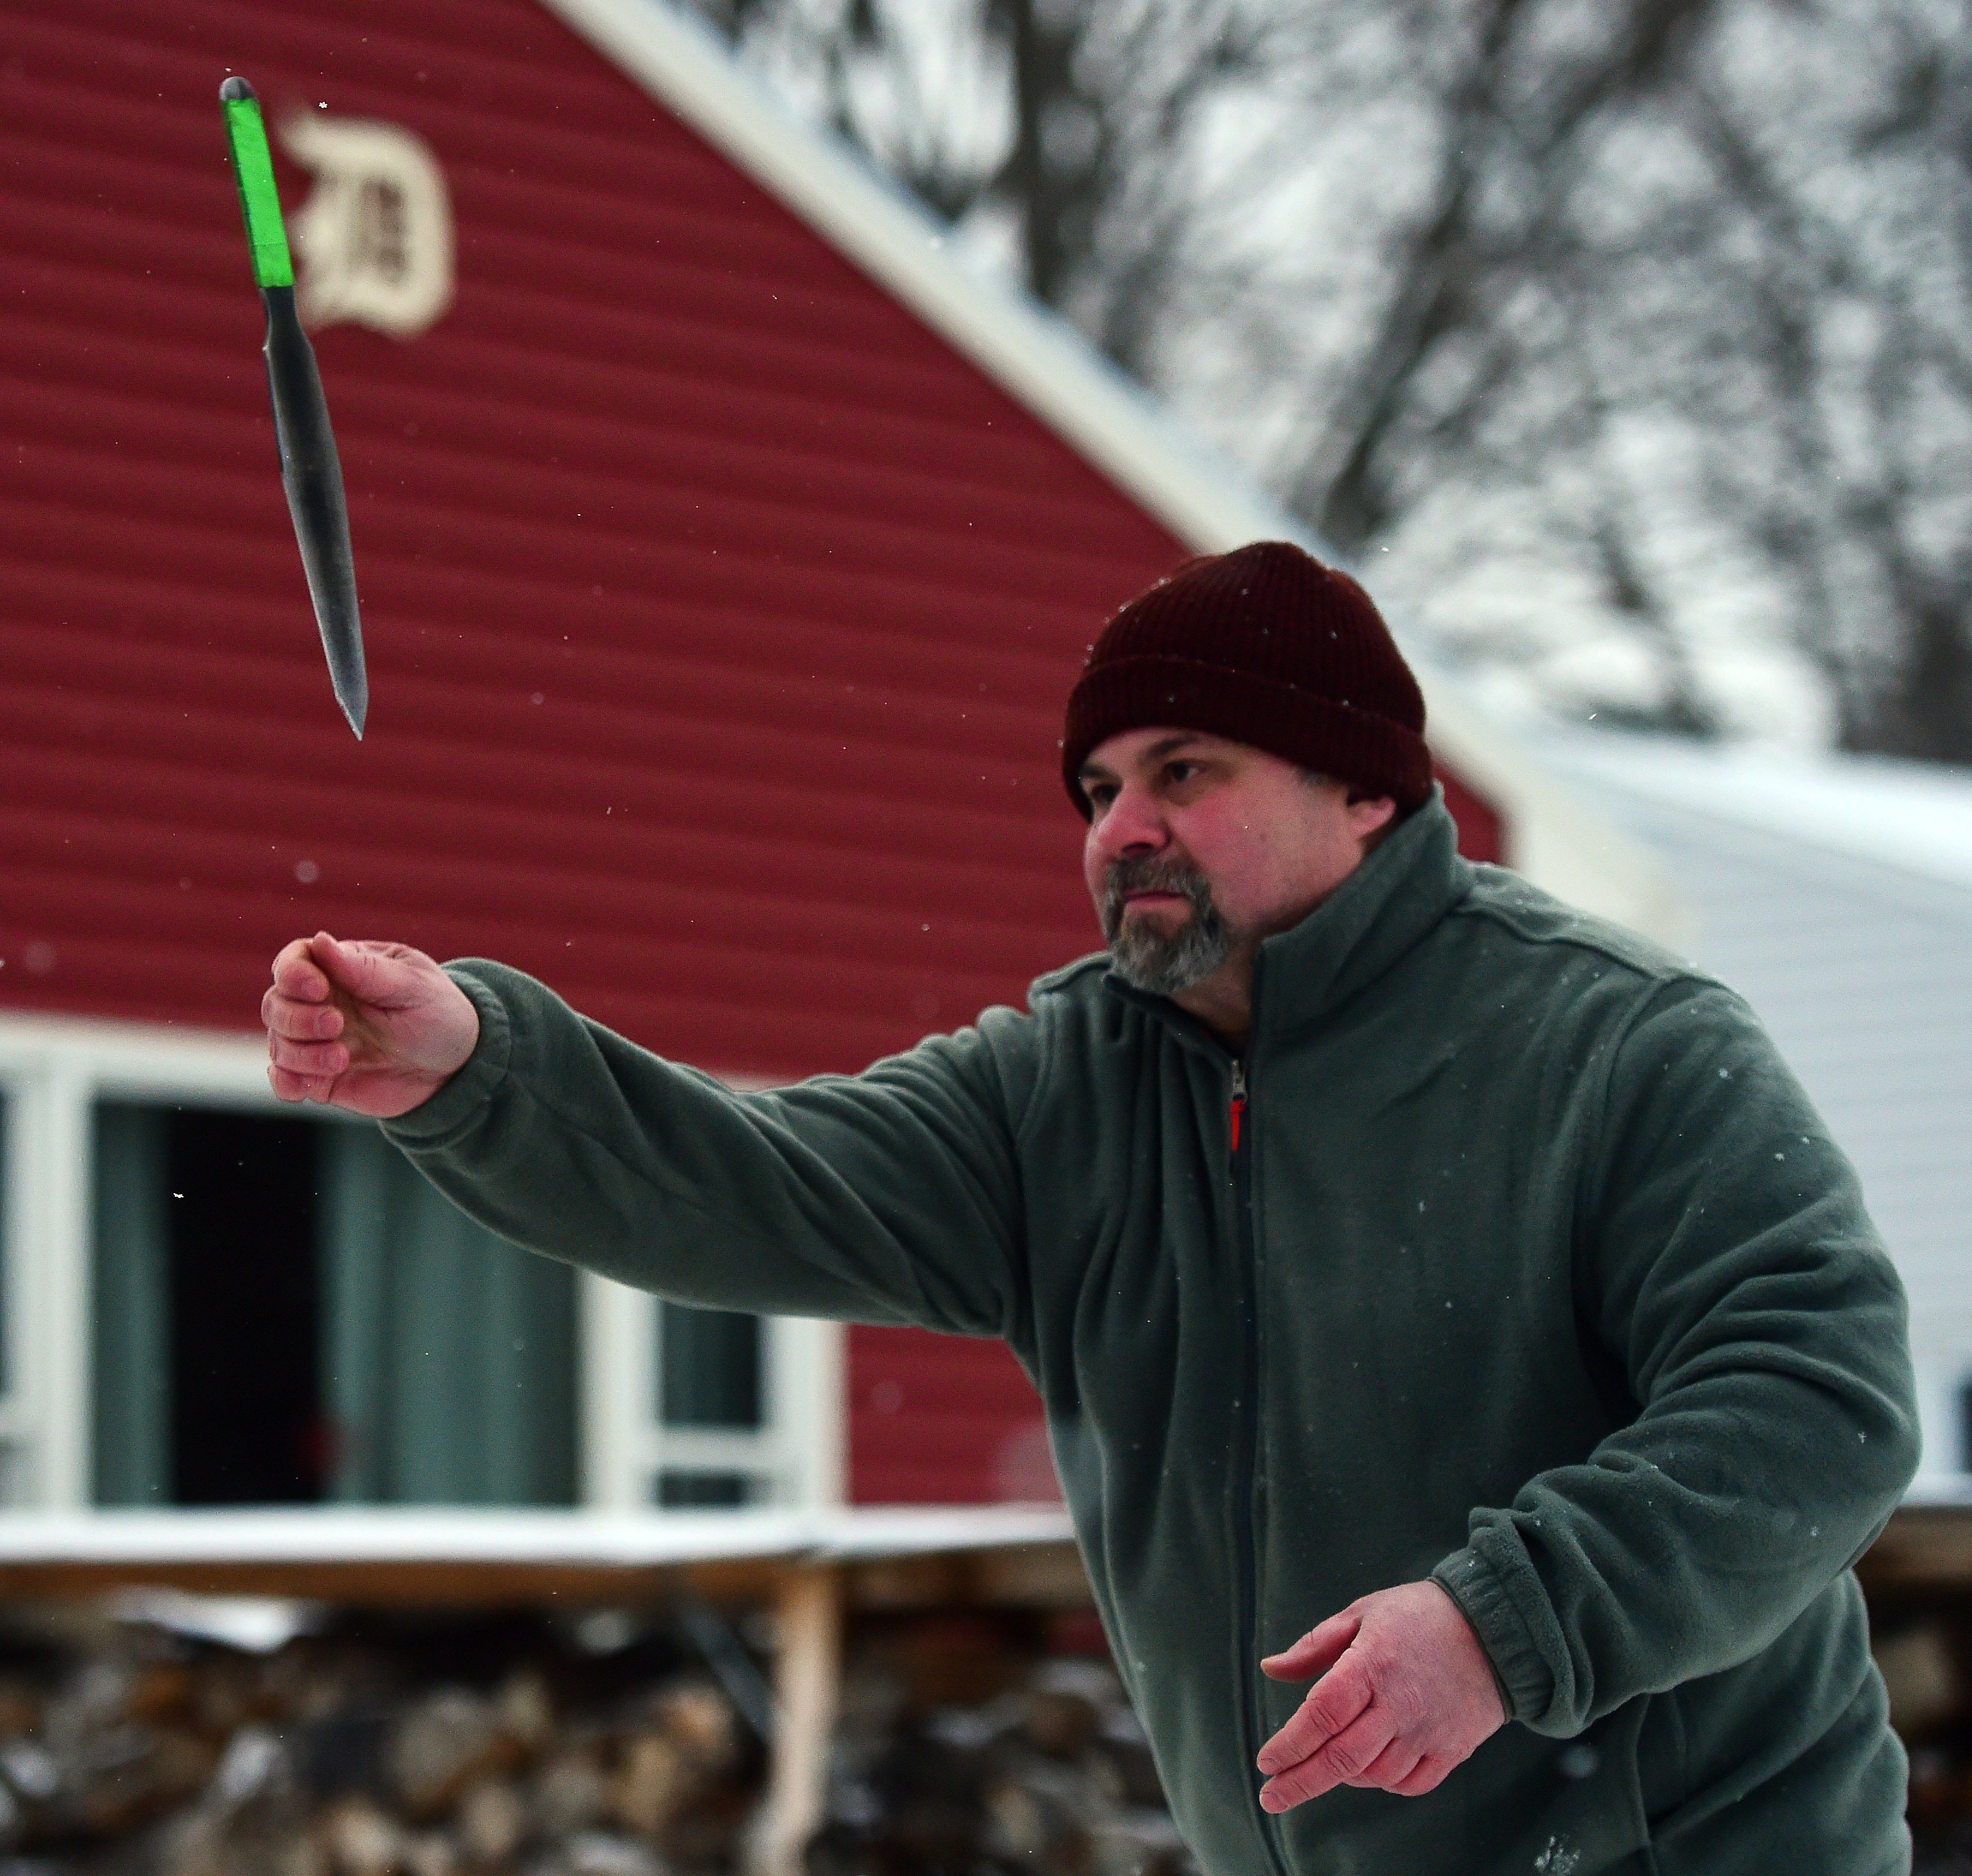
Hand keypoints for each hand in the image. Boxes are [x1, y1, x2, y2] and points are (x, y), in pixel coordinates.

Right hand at [262, 931, 479, 1117]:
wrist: (456, 1068)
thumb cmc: (438, 1014)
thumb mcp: (412, 986)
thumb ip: (366, 969)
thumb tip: (320, 941)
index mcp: (342, 969)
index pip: (295, 960)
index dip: (294, 973)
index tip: (319, 988)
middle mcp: (322, 1003)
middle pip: (276, 1003)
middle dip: (297, 1017)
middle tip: (337, 1025)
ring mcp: (317, 1041)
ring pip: (279, 1042)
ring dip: (300, 1053)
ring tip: (343, 1058)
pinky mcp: (320, 1077)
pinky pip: (284, 1080)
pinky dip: (288, 1083)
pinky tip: (312, 1086)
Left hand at [1255, 1579, 1504, 1809]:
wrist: (1493, 1628)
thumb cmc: (1419, 1616)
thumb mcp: (1361, 1614)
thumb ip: (1313, 1646)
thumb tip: (1271, 1669)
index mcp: (1371, 1666)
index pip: (1321, 1714)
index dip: (1290, 1744)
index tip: (1266, 1762)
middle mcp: (1398, 1705)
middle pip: (1342, 1757)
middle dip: (1300, 1782)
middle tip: (1271, 1797)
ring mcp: (1427, 1731)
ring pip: (1374, 1775)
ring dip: (1343, 1776)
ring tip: (1326, 1764)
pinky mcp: (1453, 1749)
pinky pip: (1412, 1784)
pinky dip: (1385, 1783)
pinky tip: (1371, 1770)